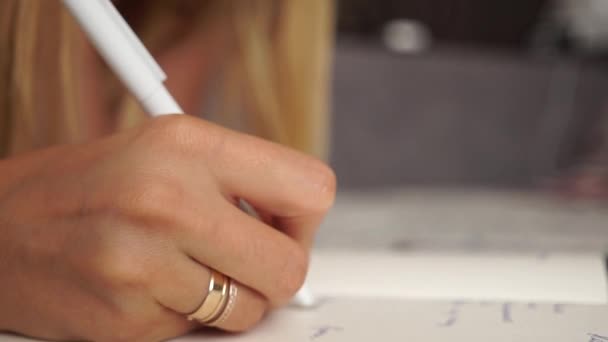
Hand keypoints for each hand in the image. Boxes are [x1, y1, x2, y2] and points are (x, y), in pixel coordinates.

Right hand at [0, 115, 335, 340]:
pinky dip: (182, 316)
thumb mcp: (162, 150)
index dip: (305, 218)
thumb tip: (299, 220)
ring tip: (184, 271)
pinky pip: (197, 332)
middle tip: (243, 262)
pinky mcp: (125, 318)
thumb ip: (237, 179)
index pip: (310, 187)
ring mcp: (144, 262)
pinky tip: (148, 288)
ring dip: (228, 299)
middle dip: (276, 272)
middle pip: (290, 265)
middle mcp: (167, 197)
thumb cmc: (83, 188)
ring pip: (248, 309)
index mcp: (186, 143)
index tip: (283, 227)